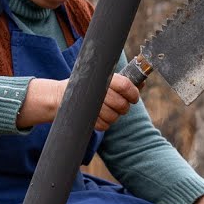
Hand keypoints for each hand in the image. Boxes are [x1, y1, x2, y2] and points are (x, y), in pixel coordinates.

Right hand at [17, 74, 139, 129]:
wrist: (61, 97)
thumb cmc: (87, 86)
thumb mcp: (104, 79)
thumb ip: (123, 81)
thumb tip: (142, 82)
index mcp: (103, 78)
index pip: (126, 86)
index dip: (133, 93)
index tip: (134, 97)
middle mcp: (99, 91)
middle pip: (122, 104)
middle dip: (123, 107)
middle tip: (119, 104)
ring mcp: (92, 106)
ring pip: (114, 117)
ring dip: (113, 116)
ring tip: (105, 109)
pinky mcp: (87, 118)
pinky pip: (104, 125)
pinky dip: (103, 123)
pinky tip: (98, 115)